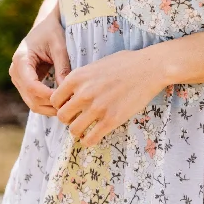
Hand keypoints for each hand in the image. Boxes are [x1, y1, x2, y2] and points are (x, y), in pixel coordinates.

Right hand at [9, 11, 70, 115]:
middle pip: (31, 98)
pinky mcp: (25, 83)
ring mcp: (19, 79)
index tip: (65, 98)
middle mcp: (15, 71)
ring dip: (49, 108)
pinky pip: (34, 99)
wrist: (45, 25)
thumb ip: (62, 67)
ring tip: (68, 107)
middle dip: (50, 105)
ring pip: (32, 102)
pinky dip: (47, 103)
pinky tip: (63, 103)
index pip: (31, 86)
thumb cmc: (52, 31)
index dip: (48, 95)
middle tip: (70, 107)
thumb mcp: (59, 46)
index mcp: (21, 59)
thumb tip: (65, 90)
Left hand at [49, 48, 166, 146]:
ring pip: (74, 130)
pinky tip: (95, 135)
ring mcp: (97, 108)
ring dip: (79, 130)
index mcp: (77, 77)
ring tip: (87, 127)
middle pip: (62, 116)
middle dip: (69, 118)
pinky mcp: (111, 120)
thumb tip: (72, 91)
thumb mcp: (96, 64)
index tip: (70, 105)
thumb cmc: (126, 63)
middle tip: (79, 117)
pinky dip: (90, 140)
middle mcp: (83, 93)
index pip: (55, 100)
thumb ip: (82, 79)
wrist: (149, 68)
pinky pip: (90, 139)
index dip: (61, 104)